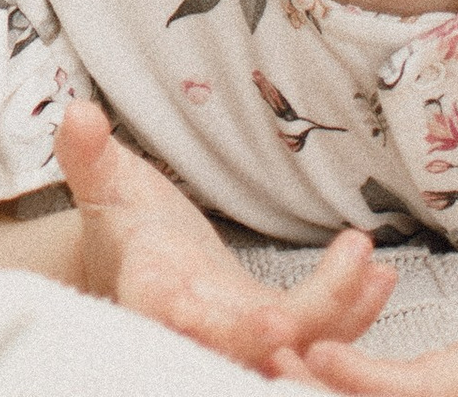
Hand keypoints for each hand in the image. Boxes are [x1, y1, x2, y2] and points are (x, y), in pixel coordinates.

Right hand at [57, 100, 391, 373]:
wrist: (136, 261)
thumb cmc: (119, 220)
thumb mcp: (104, 183)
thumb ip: (90, 155)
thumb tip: (77, 114)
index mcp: (151, 292)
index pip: (179, 317)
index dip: (222, 324)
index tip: (267, 318)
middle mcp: (197, 326)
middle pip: (249, 344)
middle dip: (301, 325)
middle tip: (346, 286)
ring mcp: (238, 333)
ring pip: (293, 343)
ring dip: (339, 311)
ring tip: (370, 262)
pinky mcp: (269, 328)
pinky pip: (316, 329)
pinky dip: (351, 308)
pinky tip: (380, 275)